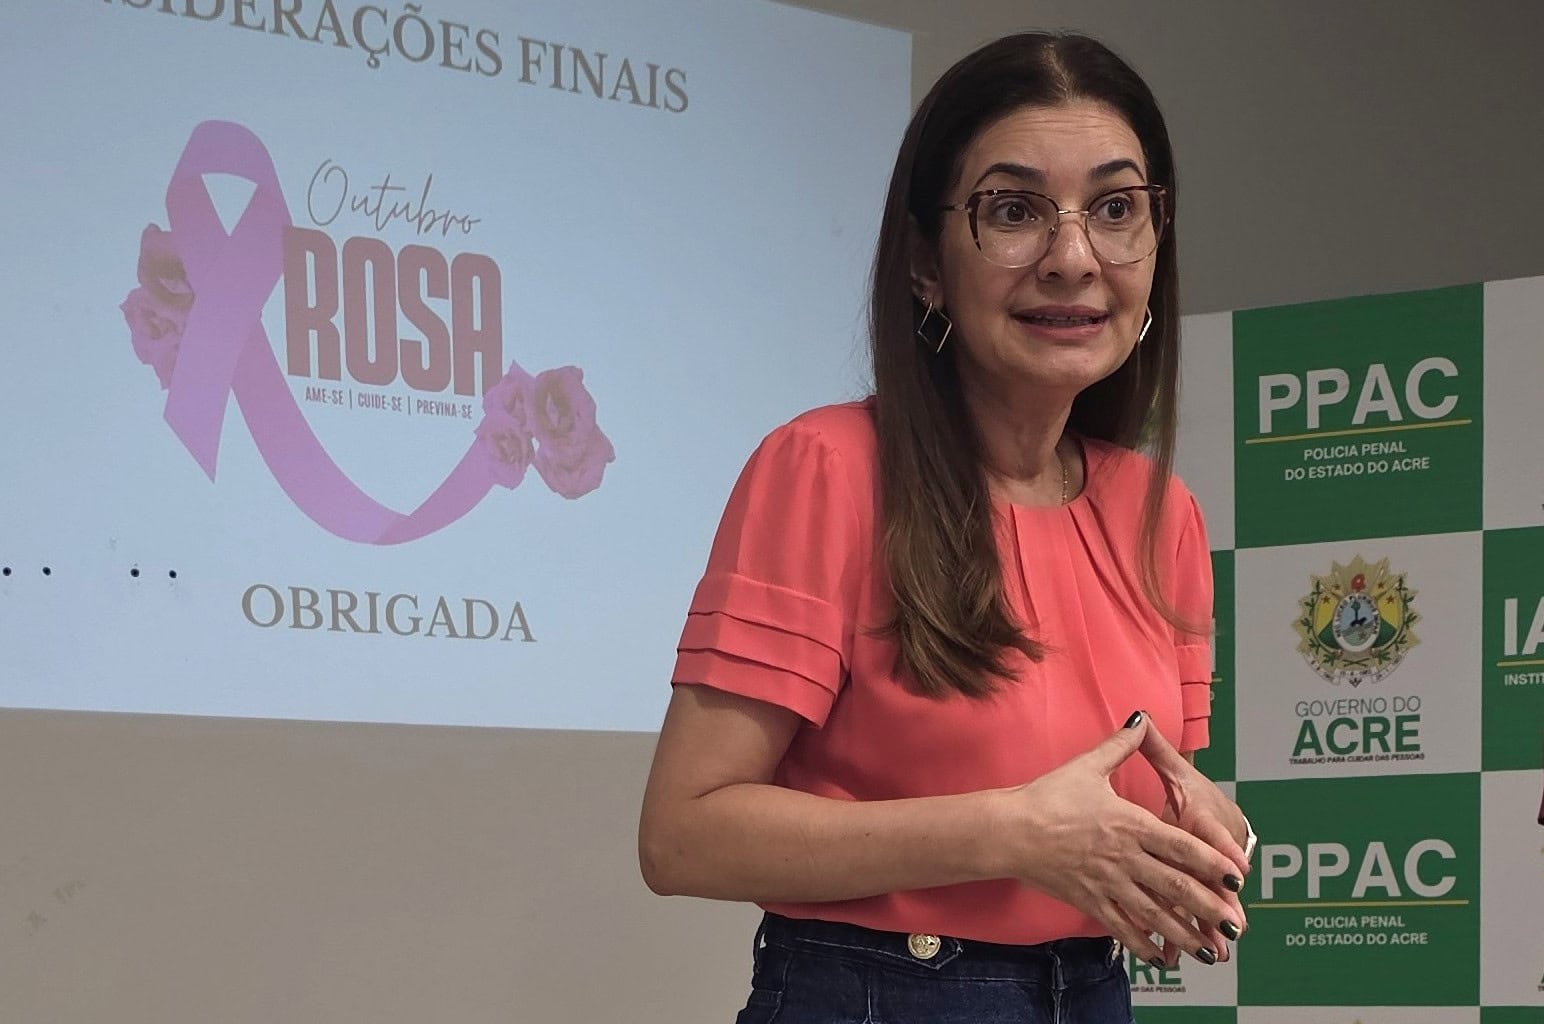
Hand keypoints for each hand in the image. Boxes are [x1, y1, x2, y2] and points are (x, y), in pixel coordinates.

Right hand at [1001, 712, 1248, 967]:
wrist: (1009, 830)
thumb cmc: (1048, 796)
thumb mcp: (1088, 766)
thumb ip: (1121, 745)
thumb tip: (1141, 718)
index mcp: (1129, 823)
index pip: (1181, 845)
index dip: (1212, 861)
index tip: (1237, 875)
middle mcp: (1124, 857)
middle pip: (1175, 886)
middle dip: (1209, 906)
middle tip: (1237, 923)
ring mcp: (1107, 883)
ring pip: (1154, 914)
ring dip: (1185, 933)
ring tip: (1211, 952)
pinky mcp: (1089, 901)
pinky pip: (1122, 928)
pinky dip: (1143, 944)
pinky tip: (1161, 957)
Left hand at [1138, 718, 1250, 965]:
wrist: (1216, 813)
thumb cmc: (1190, 791)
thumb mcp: (1175, 770)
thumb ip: (1151, 746)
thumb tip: (1138, 715)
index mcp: (1202, 818)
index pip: (1214, 836)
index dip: (1226, 854)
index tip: (1236, 873)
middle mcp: (1210, 850)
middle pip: (1218, 880)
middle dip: (1226, 904)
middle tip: (1231, 929)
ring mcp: (1205, 875)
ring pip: (1206, 904)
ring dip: (1208, 928)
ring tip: (1211, 954)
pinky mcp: (1198, 891)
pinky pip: (1191, 915)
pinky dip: (1184, 934)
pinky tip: (1174, 957)